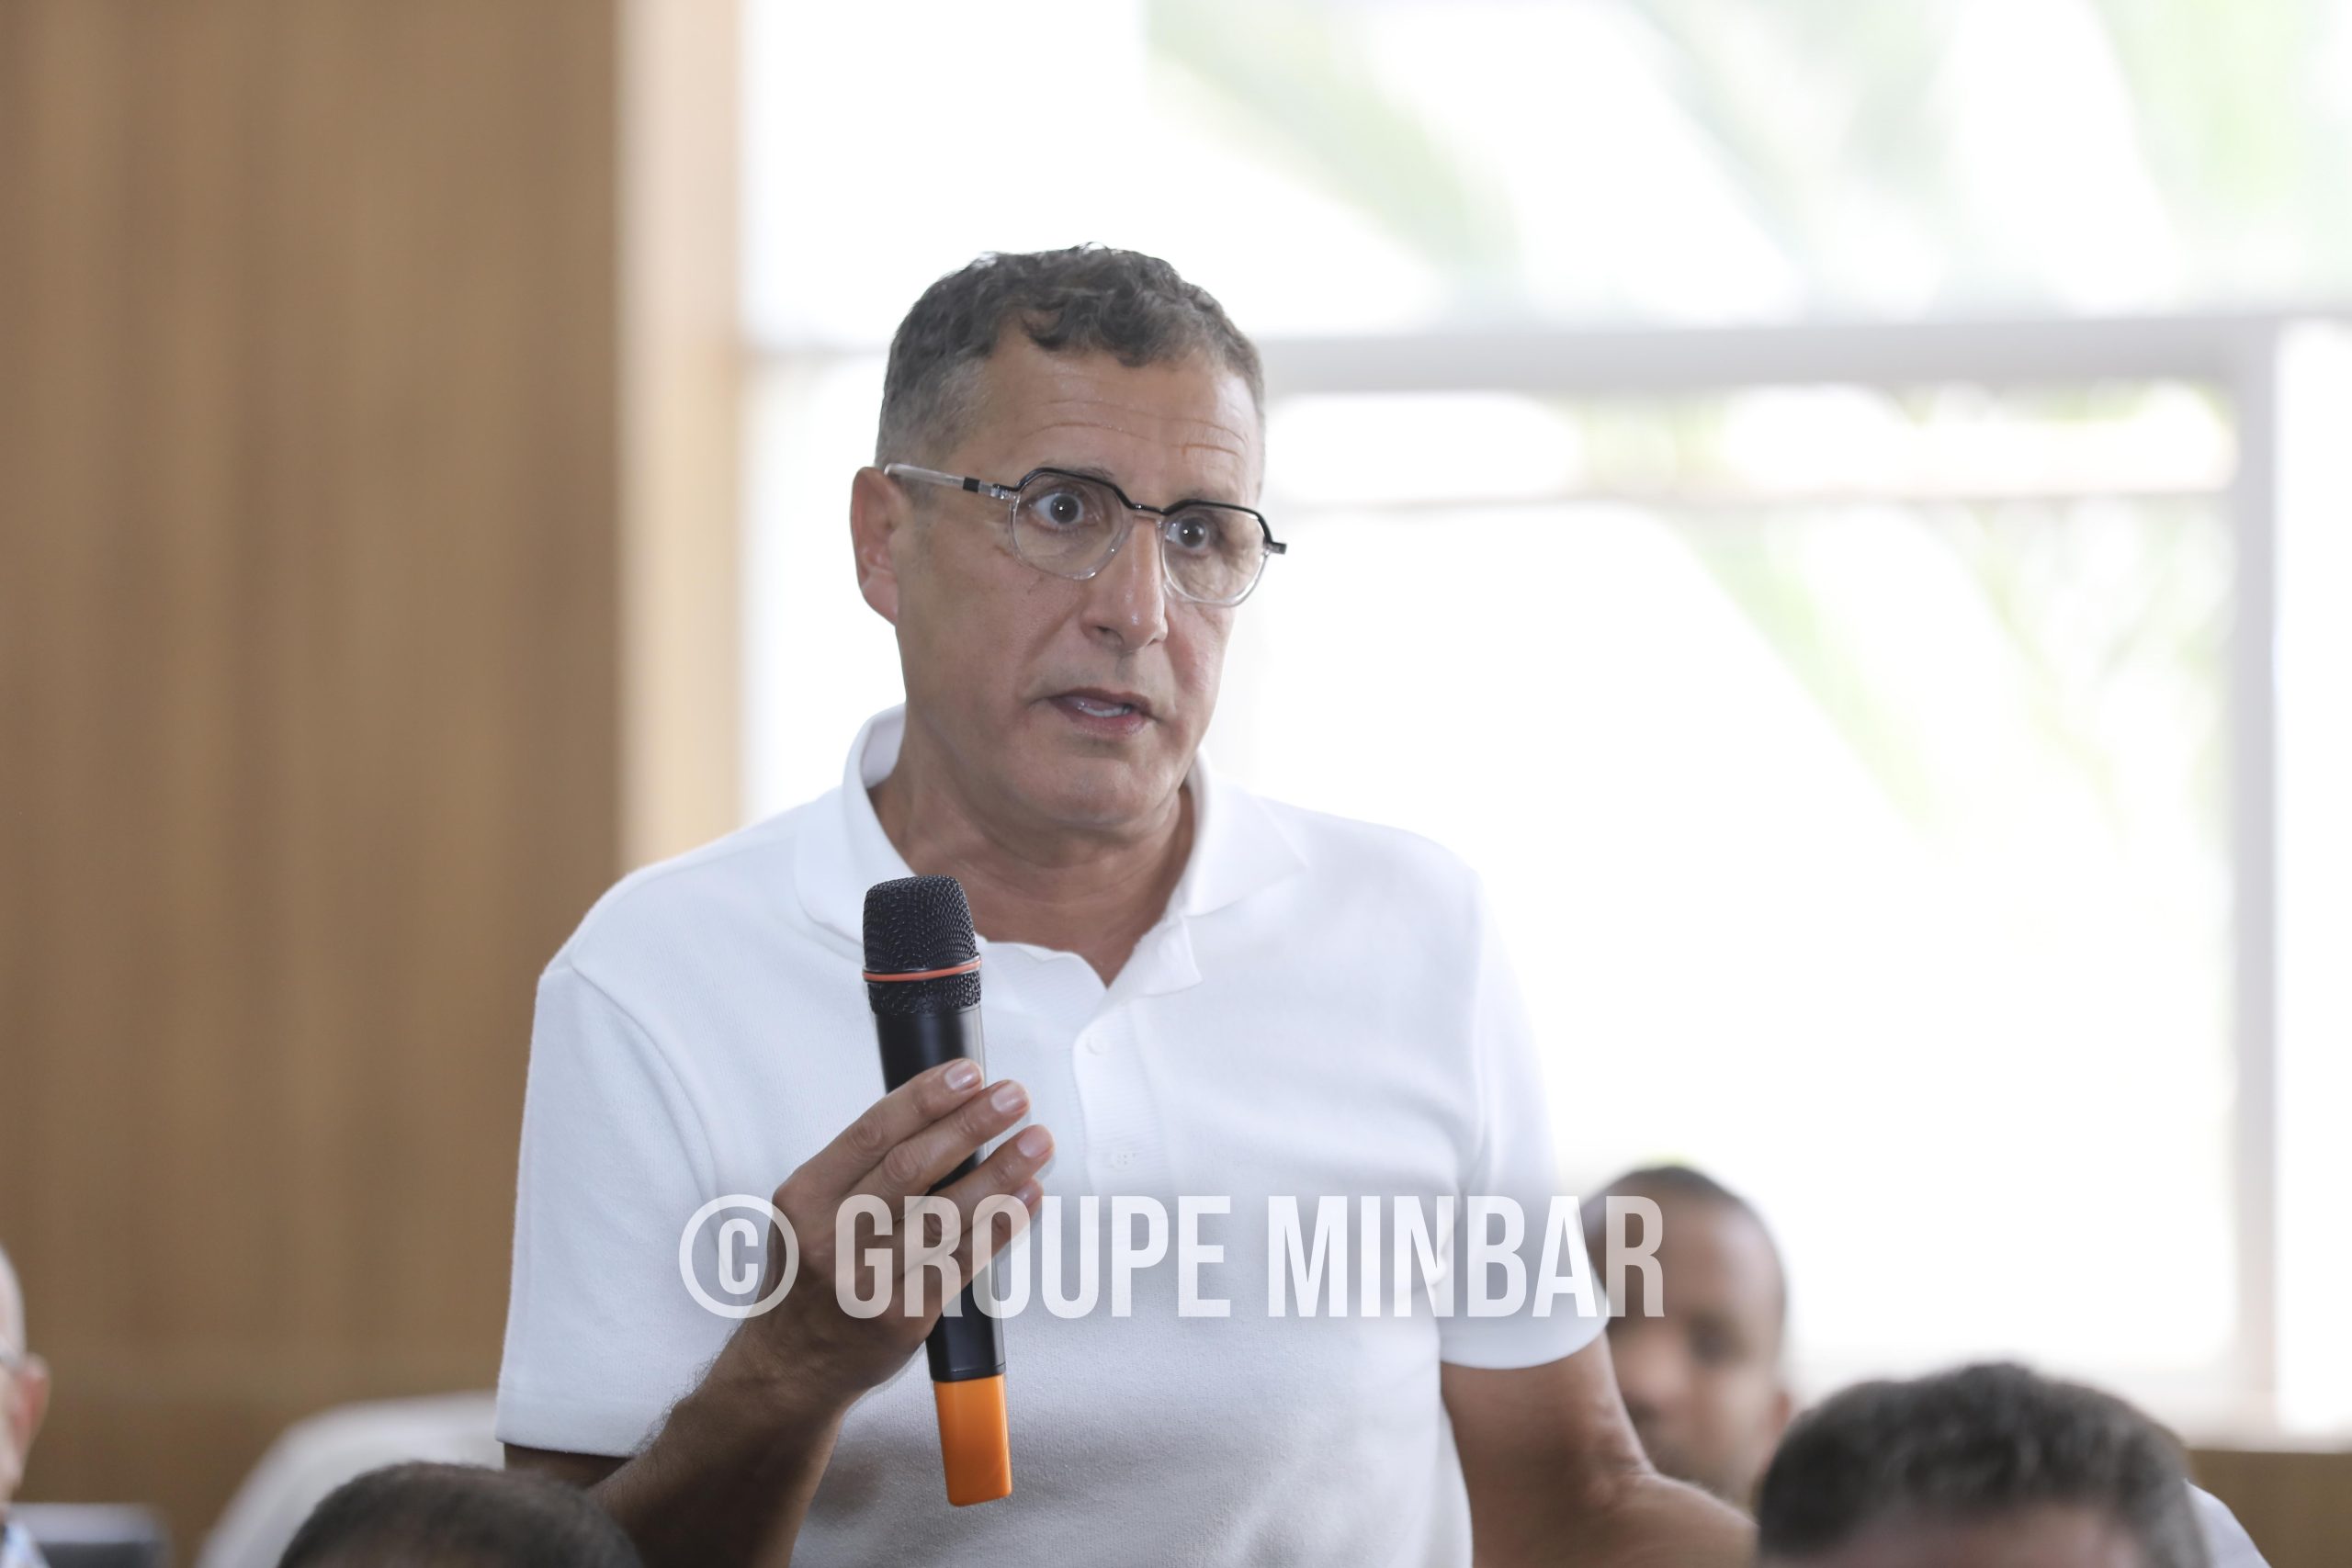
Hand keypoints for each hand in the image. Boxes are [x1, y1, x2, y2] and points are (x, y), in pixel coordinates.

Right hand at [727, 1060, 1050, 1417]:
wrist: (791, 1365)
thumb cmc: (813, 1273)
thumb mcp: (812, 1211)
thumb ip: (865, 1169)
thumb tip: (948, 1112)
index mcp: (806, 1196)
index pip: (873, 1132)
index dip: (926, 1098)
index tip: (969, 1073)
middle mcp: (831, 1237)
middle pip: (911, 1168)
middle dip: (971, 1125)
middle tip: (1015, 1097)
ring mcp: (866, 1280)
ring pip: (944, 1215)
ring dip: (1000, 1173)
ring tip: (1037, 1141)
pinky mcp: (901, 1318)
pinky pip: (961, 1262)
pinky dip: (1000, 1225)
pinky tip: (1027, 1197)